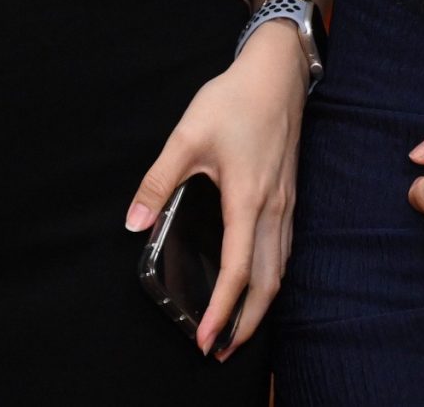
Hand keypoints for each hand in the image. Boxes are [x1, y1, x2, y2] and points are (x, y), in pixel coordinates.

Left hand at [124, 23, 307, 357]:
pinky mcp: (290, 198)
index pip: (237, 271)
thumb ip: (158, 182)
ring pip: (281, 271)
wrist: (277, 74)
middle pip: (268, 284)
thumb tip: (134, 223)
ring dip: (261, 306)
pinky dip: (272, 280)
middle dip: (245, 323)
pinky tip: (257, 284)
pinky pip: (285, 252)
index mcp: (248, 200)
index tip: (205, 337)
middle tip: (219, 350)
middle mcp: (274, 210)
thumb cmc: (233, 100)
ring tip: (237, 330)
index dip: (222, 310)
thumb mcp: (186, 137)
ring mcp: (286, 205)